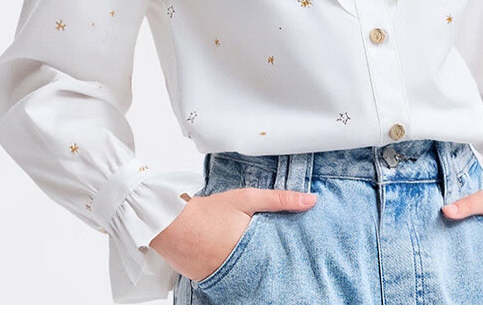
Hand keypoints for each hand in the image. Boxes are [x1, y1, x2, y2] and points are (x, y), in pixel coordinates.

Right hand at [149, 187, 317, 282]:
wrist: (172, 226)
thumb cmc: (208, 212)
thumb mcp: (247, 199)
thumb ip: (279, 200)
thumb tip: (310, 201)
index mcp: (254, 248)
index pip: (282, 257)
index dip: (292, 254)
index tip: (302, 251)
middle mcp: (243, 267)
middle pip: (268, 268)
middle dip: (276, 262)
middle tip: (283, 255)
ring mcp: (228, 277)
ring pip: (252, 275)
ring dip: (258, 267)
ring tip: (262, 258)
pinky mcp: (215, 282)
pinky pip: (234, 279)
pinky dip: (240, 271)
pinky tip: (240, 261)